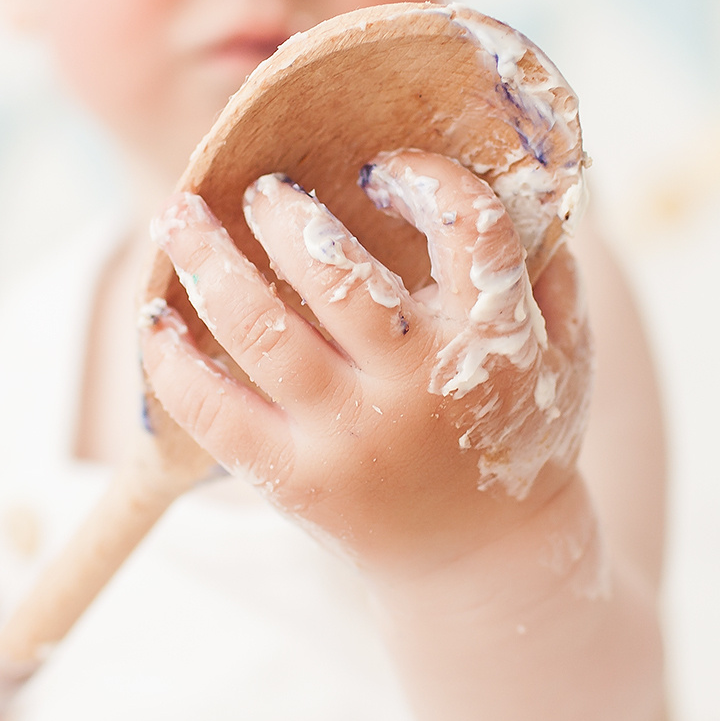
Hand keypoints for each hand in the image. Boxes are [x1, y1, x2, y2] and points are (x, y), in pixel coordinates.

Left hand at [140, 149, 592, 580]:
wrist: (487, 560)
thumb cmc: (517, 424)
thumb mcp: (564, 348)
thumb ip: (546, 261)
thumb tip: (513, 160)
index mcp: (498, 343)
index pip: (468, 230)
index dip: (425, 179)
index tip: (383, 170)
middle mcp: (420, 389)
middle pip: (336, 275)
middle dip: (284, 216)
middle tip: (261, 190)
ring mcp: (352, 439)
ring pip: (259, 330)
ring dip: (207, 260)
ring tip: (179, 217)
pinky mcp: (297, 481)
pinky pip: (213, 411)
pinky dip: (172, 359)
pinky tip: (155, 317)